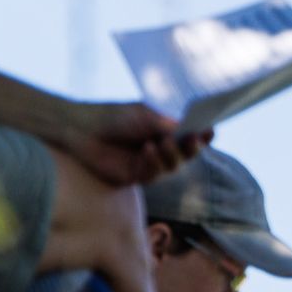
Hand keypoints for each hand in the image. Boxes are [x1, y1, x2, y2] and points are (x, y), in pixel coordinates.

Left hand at [52, 101, 209, 186]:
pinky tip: (147, 151)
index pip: (191, 134)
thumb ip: (166, 125)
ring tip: (161, 143)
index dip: (203, 134)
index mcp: (166, 130)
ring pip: (173, 166)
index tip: (209, 130)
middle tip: (192, 140)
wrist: (82, 130)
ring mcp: (151, 163)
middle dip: (192, 147)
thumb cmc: (113, 117)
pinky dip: (154, 162)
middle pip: (187, 153)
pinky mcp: (137, 176)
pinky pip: (154, 174)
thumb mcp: (144, 115)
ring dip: (171, 155)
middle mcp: (162, 148)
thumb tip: (189, 130)